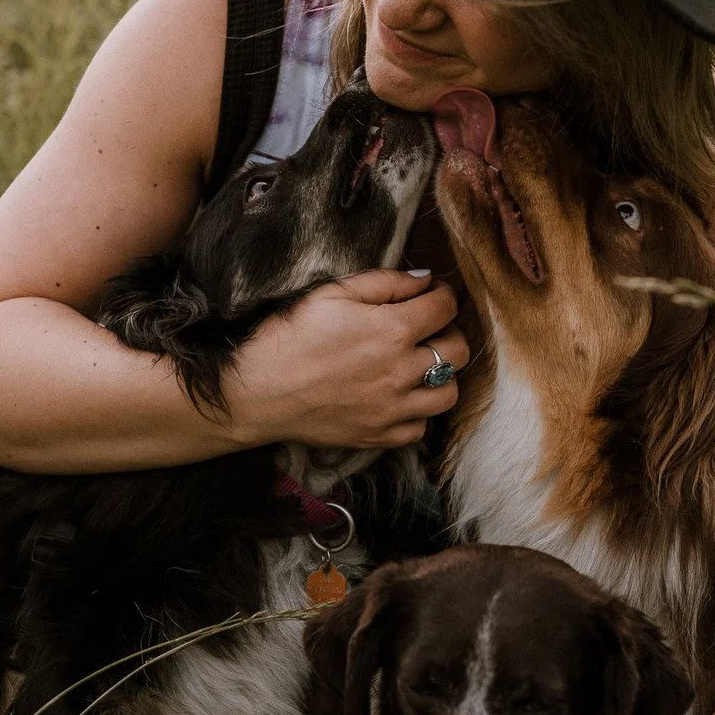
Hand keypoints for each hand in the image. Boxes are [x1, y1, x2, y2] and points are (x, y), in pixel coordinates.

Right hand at [224, 270, 468, 448]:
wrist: (255, 391)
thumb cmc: (288, 337)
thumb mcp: (331, 293)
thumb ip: (384, 282)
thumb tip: (425, 279)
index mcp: (393, 330)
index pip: (446, 307)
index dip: (443, 294)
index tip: (431, 294)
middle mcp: (402, 371)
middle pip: (459, 351)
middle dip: (450, 332)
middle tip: (428, 328)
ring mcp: (393, 408)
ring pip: (449, 393)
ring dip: (442, 375)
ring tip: (420, 365)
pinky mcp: (379, 435)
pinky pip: (420, 427)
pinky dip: (417, 412)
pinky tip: (399, 397)